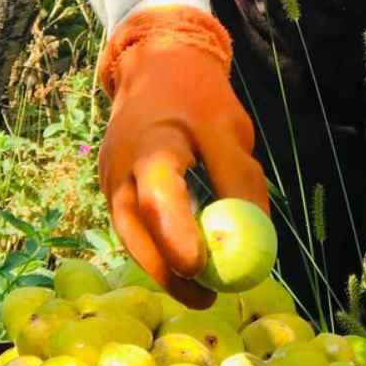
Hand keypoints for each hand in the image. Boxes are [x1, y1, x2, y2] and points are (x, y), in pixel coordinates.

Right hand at [97, 8, 269, 307]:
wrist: (154, 65)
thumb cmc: (199, 98)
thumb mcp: (230, 131)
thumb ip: (239, 181)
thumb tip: (257, 239)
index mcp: (152, 146)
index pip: (160, 199)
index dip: (178, 238)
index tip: (203, 269)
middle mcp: (120, 168)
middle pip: (135, 233)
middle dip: (168, 273)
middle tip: (207, 299)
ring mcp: (108, 179)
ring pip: (130, 236)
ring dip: (162, 266)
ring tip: (202, 289)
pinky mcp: (110, 187)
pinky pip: (132, 226)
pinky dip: (156, 245)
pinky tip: (184, 255)